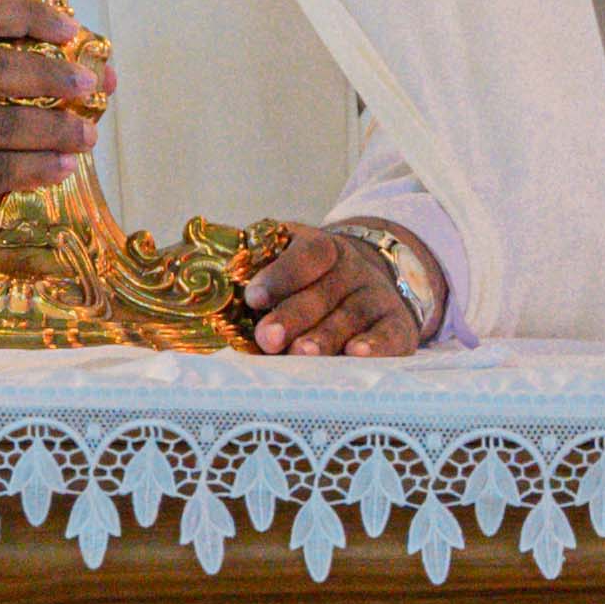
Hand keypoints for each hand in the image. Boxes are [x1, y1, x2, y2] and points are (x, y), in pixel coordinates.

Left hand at [243, 224, 425, 357]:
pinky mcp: (398, 326)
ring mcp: (376, 297)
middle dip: (293, 316)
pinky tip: (356, 355)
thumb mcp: (289, 260)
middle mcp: (352, 269)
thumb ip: (255, 270)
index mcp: (322, 248)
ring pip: (351, 316)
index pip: (306, 254)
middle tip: (268, 338)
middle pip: (323, 292)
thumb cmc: (312, 281)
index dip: (280, 275)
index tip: (253, 297)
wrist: (371, 280)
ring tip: (302, 353)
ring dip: (326, 336)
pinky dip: (376, 345)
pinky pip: (390, 335)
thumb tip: (206, 286)